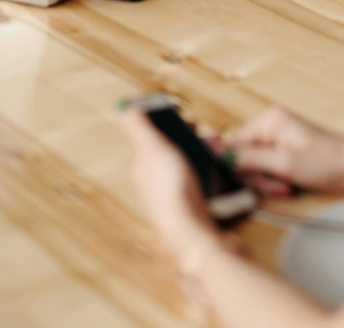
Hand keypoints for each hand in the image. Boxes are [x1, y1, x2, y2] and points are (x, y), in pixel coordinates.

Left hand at [121, 106, 216, 258]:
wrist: (192, 232)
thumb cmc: (172, 192)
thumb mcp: (154, 150)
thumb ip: (140, 128)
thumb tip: (127, 110)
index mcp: (141, 165)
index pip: (153, 136)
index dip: (171, 124)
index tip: (188, 118)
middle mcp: (152, 179)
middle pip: (172, 148)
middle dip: (192, 137)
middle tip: (208, 136)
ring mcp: (170, 192)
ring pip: (186, 162)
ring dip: (203, 151)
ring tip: (217, 149)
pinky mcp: (186, 201)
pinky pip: (197, 177)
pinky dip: (207, 168)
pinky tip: (216, 169)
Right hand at [228, 107, 343, 194]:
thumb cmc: (326, 162)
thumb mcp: (284, 164)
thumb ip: (250, 160)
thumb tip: (222, 157)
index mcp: (269, 120)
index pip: (235, 144)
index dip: (239, 167)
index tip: (250, 183)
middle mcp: (271, 124)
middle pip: (245, 156)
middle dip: (259, 177)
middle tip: (279, 186)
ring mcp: (278, 136)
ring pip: (256, 165)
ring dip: (269, 181)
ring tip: (287, 187)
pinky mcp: (285, 149)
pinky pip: (269, 166)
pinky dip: (276, 179)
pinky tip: (289, 186)